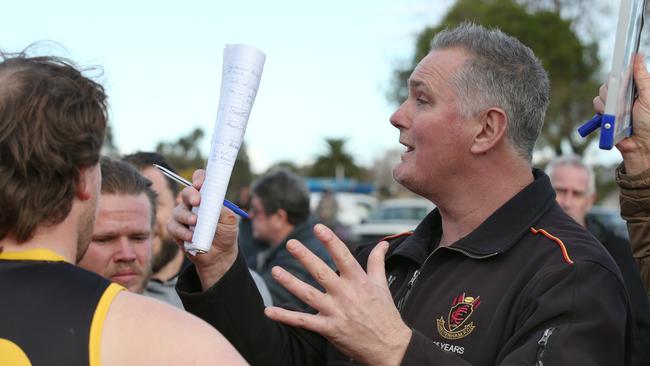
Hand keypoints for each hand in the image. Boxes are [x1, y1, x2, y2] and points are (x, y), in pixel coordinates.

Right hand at [167, 169, 238, 290]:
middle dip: (191, 195)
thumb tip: (214, 202)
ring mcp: (183, 216)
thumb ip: (223, 210)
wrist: (220, 255)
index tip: (200, 184)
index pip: (201, 181)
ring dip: (186, 216)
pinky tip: (191, 237)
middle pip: (186, 192)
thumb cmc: (226, 233)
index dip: (199, 178)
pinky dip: (182, 231)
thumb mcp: (231, 221)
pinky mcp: (176, 230)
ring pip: (178, 210)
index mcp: (207, 197)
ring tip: (195, 223)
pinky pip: (173, 226)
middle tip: (197, 202)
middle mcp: (193, 204)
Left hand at [264, 224, 411, 365]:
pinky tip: (269, 311)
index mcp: (358, 281)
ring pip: (308, 294)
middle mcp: (345, 294)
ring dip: (290, 282)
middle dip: (305, 256)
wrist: (389, 346)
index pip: (343, 256)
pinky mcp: (328, 329)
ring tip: (275, 270)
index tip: (319, 228)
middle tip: (290, 243)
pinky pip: (303, 322)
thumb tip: (382, 244)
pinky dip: (285, 317)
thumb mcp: (381, 285)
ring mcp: (336, 312)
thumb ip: (377, 262)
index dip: (330, 241)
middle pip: (321, 272)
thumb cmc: (385, 314)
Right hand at [596, 54, 649, 174]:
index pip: (620, 74)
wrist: (641, 144)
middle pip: (608, 84)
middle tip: (625, 102)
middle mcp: (622, 95)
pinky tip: (613, 119)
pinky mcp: (605, 115)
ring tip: (622, 114)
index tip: (618, 78)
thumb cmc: (649, 121)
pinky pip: (597, 107)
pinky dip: (603, 112)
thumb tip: (637, 56)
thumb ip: (641, 77)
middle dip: (614, 92)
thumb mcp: (648, 96)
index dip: (618, 76)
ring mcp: (613, 105)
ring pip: (601, 95)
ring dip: (610, 104)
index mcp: (634, 88)